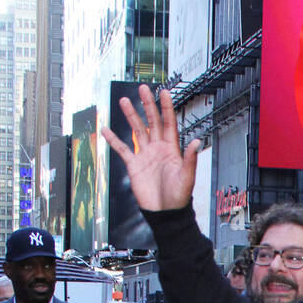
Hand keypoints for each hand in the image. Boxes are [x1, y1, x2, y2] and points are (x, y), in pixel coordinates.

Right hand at [101, 86, 198, 211]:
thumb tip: (197, 141)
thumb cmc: (179, 197)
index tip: (164, 92)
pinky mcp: (134, 165)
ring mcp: (146, 155)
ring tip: (124, 101)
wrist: (164, 213)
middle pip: (152, 122)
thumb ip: (190, 159)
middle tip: (142, 88)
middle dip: (147, 105)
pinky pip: (122, 149)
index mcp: (171, 149)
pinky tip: (105, 130)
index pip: (169, 123)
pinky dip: (113, 140)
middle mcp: (158, 148)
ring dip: (131, 116)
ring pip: (137, 131)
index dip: (166, 108)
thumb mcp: (187, 178)